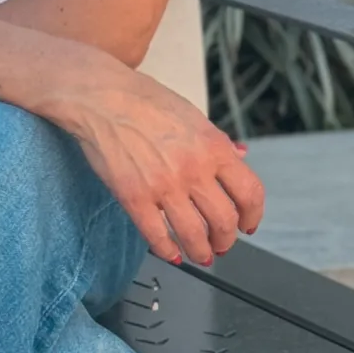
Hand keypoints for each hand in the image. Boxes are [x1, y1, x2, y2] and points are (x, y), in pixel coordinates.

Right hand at [54, 52, 263, 267]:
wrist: (100, 97)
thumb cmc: (144, 100)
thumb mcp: (193, 115)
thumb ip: (218, 142)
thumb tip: (240, 156)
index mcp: (213, 147)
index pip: (250, 193)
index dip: (253, 215)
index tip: (248, 224)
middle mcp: (194, 170)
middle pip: (225, 221)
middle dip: (227, 240)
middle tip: (222, 244)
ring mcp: (164, 186)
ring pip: (194, 235)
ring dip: (202, 252)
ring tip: (201, 255)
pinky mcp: (134, 197)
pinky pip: (157, 236)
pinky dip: (168, 251)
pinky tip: (171, 253)